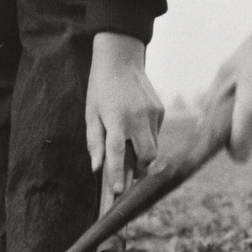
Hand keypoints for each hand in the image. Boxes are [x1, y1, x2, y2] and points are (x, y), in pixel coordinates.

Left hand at [85, 32, 163, 199]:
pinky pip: (156, 133)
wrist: (121, 59)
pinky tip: (137, 128)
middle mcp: (137, 118)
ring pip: (154, 147)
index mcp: (116, 119)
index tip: (118, 192)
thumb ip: (94, 142)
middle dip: (140, 170)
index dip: (118, 174)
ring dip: (144, 155)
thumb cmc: (101, 89)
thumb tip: (97, 168)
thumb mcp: (91, 114)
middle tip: (131, 175)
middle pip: (146, 156)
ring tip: (133, 150)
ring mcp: (152, 113)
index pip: (118, 153)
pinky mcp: (160, 110)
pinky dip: (147, 138)